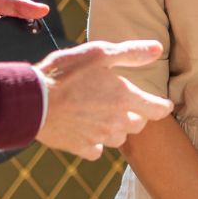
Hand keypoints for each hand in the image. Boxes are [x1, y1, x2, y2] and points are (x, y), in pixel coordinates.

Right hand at [35, 40, 172, 159]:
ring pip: (118, 138)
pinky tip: (86, 130)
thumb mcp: (100, 54)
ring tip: (102, 115)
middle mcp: (116, 121)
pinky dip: (94, 142)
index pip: (157, 110)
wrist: (34, 100)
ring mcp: (99, 137)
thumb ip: (131, 53)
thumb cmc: (66, 72)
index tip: (163, 105)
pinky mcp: (80, 147)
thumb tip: (158, 49)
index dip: (162, 107)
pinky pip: (96, 150)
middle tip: (123, 104)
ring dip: (115, 128)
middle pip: (138, 125)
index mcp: (124, 98)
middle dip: (136, 115)